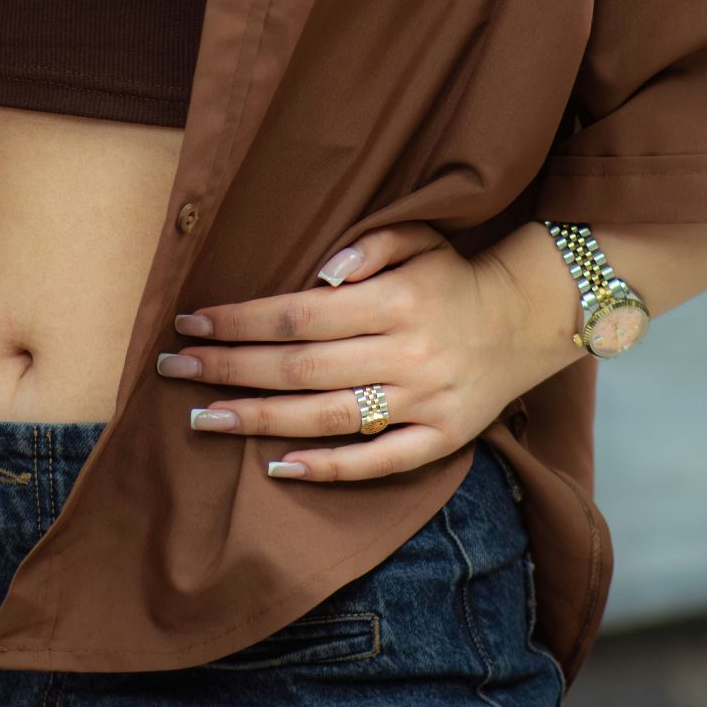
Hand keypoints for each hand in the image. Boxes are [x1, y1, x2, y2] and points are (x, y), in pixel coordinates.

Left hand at [158, 221, 583, 480]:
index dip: (239, 321)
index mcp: (396, 301)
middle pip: (300, 367)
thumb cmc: (454, 278)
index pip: (298, 315)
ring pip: (327, 417)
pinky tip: (277, 466)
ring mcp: (425, 401)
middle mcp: (408, 353)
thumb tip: (315, 276)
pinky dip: (327, 468)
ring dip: (258, 420)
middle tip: (173, 370)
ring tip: (202, 418)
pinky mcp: (442, 439)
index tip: (190, 324)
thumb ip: (367, 245)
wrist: (532, 318)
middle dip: (230, 369)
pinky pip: (378, 462)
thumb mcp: (419, 238)